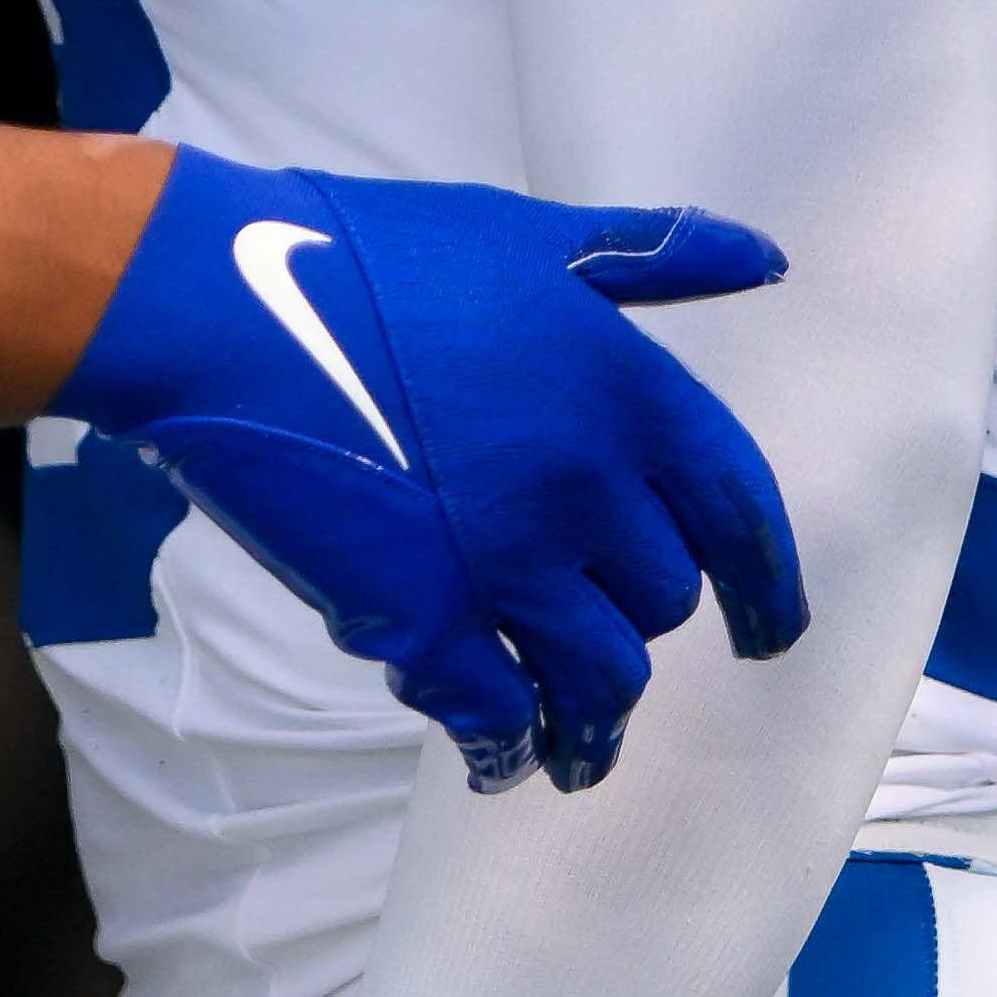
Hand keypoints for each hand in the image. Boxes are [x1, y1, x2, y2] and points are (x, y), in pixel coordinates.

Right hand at [41, 148, 796, 787]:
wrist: (226, 308)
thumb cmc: (374, 257)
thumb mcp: (532, 237)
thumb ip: (654, 259)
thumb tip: (766, 261)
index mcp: (629, 392)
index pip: (742, 515)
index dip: (768, 587)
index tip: (770, 636)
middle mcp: (589, 485)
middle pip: (663, 602)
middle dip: (639, 628)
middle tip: (607, 644)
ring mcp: (508, 562)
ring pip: (601, 679)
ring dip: (594, 725)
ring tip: (577, 751)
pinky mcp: (422, 620)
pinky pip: (497, 715)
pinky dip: (506, 748)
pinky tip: (499, 758)